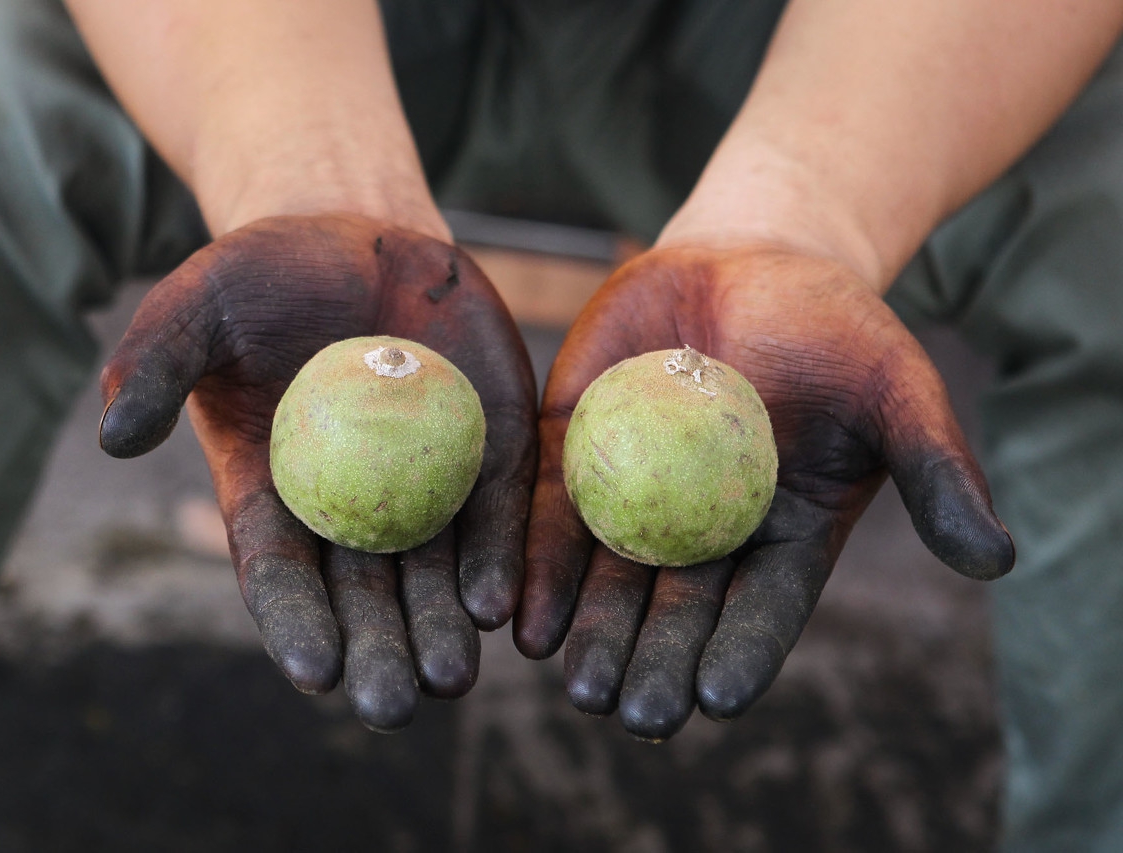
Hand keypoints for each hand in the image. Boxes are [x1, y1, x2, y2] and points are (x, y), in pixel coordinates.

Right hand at [98, 214, 536, 731]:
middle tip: (392, 707)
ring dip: (443, 630)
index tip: (315, 672)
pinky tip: (500, 605)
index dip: (297, 624)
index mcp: (274, 494)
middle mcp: (350, 506)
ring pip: (433, 575)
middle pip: (364, 596)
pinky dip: (497, 560)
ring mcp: (423, 485)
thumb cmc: (261, 277)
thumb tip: (113, 437)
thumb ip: (153, 363)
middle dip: (378, 653)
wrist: (357, 236)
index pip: (282, 575)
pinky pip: (493, 515)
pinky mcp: (483, 453)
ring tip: (453, 677)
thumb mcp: (195, 306)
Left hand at [514, 245, 1012, 739]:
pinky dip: (536, 559)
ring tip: (573, 679)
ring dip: (588, 631)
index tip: (715, 699)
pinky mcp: (579, 450)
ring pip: (607, 576)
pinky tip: (516, 608)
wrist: (753, 258)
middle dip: (652, 662)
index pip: (761, 611)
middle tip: (631, 712)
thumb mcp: (897, 390)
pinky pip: (552, 511)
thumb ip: (935, 471)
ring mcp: (636, 493)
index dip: (740, 654)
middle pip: (676, 610)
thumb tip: (996, 561)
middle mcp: (703, 531)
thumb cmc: (837, 327)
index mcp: (781, 536)